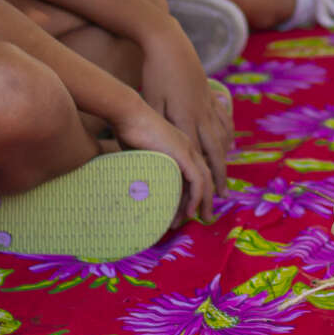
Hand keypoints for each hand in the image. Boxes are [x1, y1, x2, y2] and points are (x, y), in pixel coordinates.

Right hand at [110, 96, 217, 222]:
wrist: (127, 114)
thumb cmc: (127, 132)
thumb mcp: (143, 156)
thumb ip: (149, 169)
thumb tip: (142, 190)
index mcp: (181, 147)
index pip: (195, 174)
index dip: (195, 193)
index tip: (190, 210)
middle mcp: (189, 148)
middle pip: (205, 178)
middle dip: (206, 200)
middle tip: (204, 218)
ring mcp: (188, 149)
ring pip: (204, 181)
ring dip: (201, 203)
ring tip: (197, 219)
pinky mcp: (183, 153)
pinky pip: (196, 180)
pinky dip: (196, 196)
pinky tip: (190, 211)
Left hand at [139, 42, 234, 192]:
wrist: (171, 44)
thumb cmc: (154, 74)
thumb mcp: (150, 102)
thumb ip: (157, 127)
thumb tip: (154, 153)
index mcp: (185, 119)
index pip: (194, 156)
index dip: (199, 180)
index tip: (201, 198)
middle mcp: (202, 115)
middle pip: (214, 153)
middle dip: (218, 178)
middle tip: (221, 198)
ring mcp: (210, 105)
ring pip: (222, 139)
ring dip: (225, 161)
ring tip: (225, 179)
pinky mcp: (211, 96)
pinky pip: (225, 122)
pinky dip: (229, 137)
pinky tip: (229, 145)